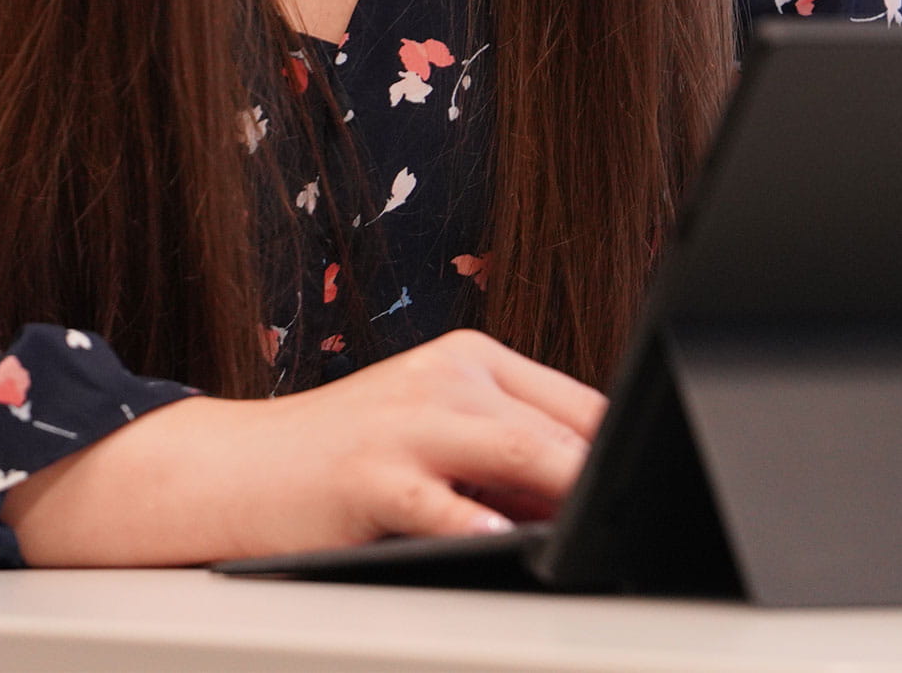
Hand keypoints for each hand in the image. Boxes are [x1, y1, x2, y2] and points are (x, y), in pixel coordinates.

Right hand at [0, 328, 606, 566]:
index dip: (627, 451)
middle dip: (610, 478)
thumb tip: (599, 490)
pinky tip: (512, 542)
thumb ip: (507, 451)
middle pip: (563, 427)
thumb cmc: (340, 460)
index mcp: (473, 360)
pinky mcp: (372, 473)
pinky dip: (485, 525)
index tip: (671, 484)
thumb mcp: (430, 433)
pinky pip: (444, 504)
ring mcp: (410, 420)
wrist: (229, 469)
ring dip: (571, 493)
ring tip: (611, 524)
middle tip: (660, 516)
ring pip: (522, 450)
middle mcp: (449, 376)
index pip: (581, 403)